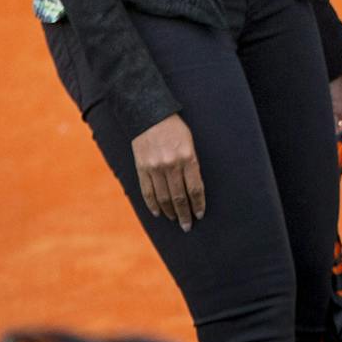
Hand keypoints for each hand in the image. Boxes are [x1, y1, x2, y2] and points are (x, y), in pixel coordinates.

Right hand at [132, 114, 204, 230]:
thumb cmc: (175, 129)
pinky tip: (158, 213)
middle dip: (185, 213)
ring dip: (170, 212)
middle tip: (188, 225)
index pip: (195, 188)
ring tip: (175, 220)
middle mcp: (171, 165)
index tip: (200, 214)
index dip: (198, 204)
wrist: (148, 116)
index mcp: (188, 158)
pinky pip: (147, 192)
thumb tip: (194, 188)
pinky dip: (153, 204)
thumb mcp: (190, 143)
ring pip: (164, 197)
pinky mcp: (141, 169)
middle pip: (179, 197)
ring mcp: (155, 168)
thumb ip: (192, 164)